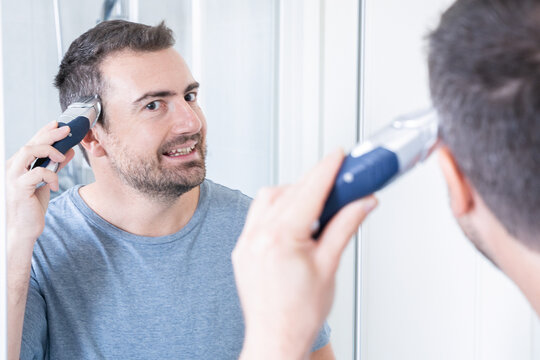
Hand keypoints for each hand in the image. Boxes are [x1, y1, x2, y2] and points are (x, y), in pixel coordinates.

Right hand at [6, 121, 73, 250]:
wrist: (24, 229)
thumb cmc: (32, 206)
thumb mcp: (47, 182)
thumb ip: (55, 167)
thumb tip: (69, 151)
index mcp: (18, 165)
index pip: (31, 143)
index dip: (44, 132)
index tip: (58, 123)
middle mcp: (12, 168)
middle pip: (31, 144)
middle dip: (50, 134)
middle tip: (67, 130)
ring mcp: (12, 177)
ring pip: (29, 151)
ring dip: (49, 150)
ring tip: (62, 157)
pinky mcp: (18, 187)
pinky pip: (37, 172)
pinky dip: (51, 175)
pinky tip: (55, 185)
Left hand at [233, 149, 376, 359]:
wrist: (275, 339)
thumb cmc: (299, 314)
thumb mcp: (330, 266)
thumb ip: (345, 227)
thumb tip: (362, 203)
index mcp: (281, 239)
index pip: (309, 192)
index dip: (327, 169)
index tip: (339, 155)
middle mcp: (257, 236)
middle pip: (288, 191)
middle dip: (313, 181)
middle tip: (336, 180)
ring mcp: (246, 242)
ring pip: (268, 199)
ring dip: (292, 193)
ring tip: (316, 203)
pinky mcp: (242, 249)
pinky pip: (257, 215)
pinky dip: (276, 208)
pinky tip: (293, 218)